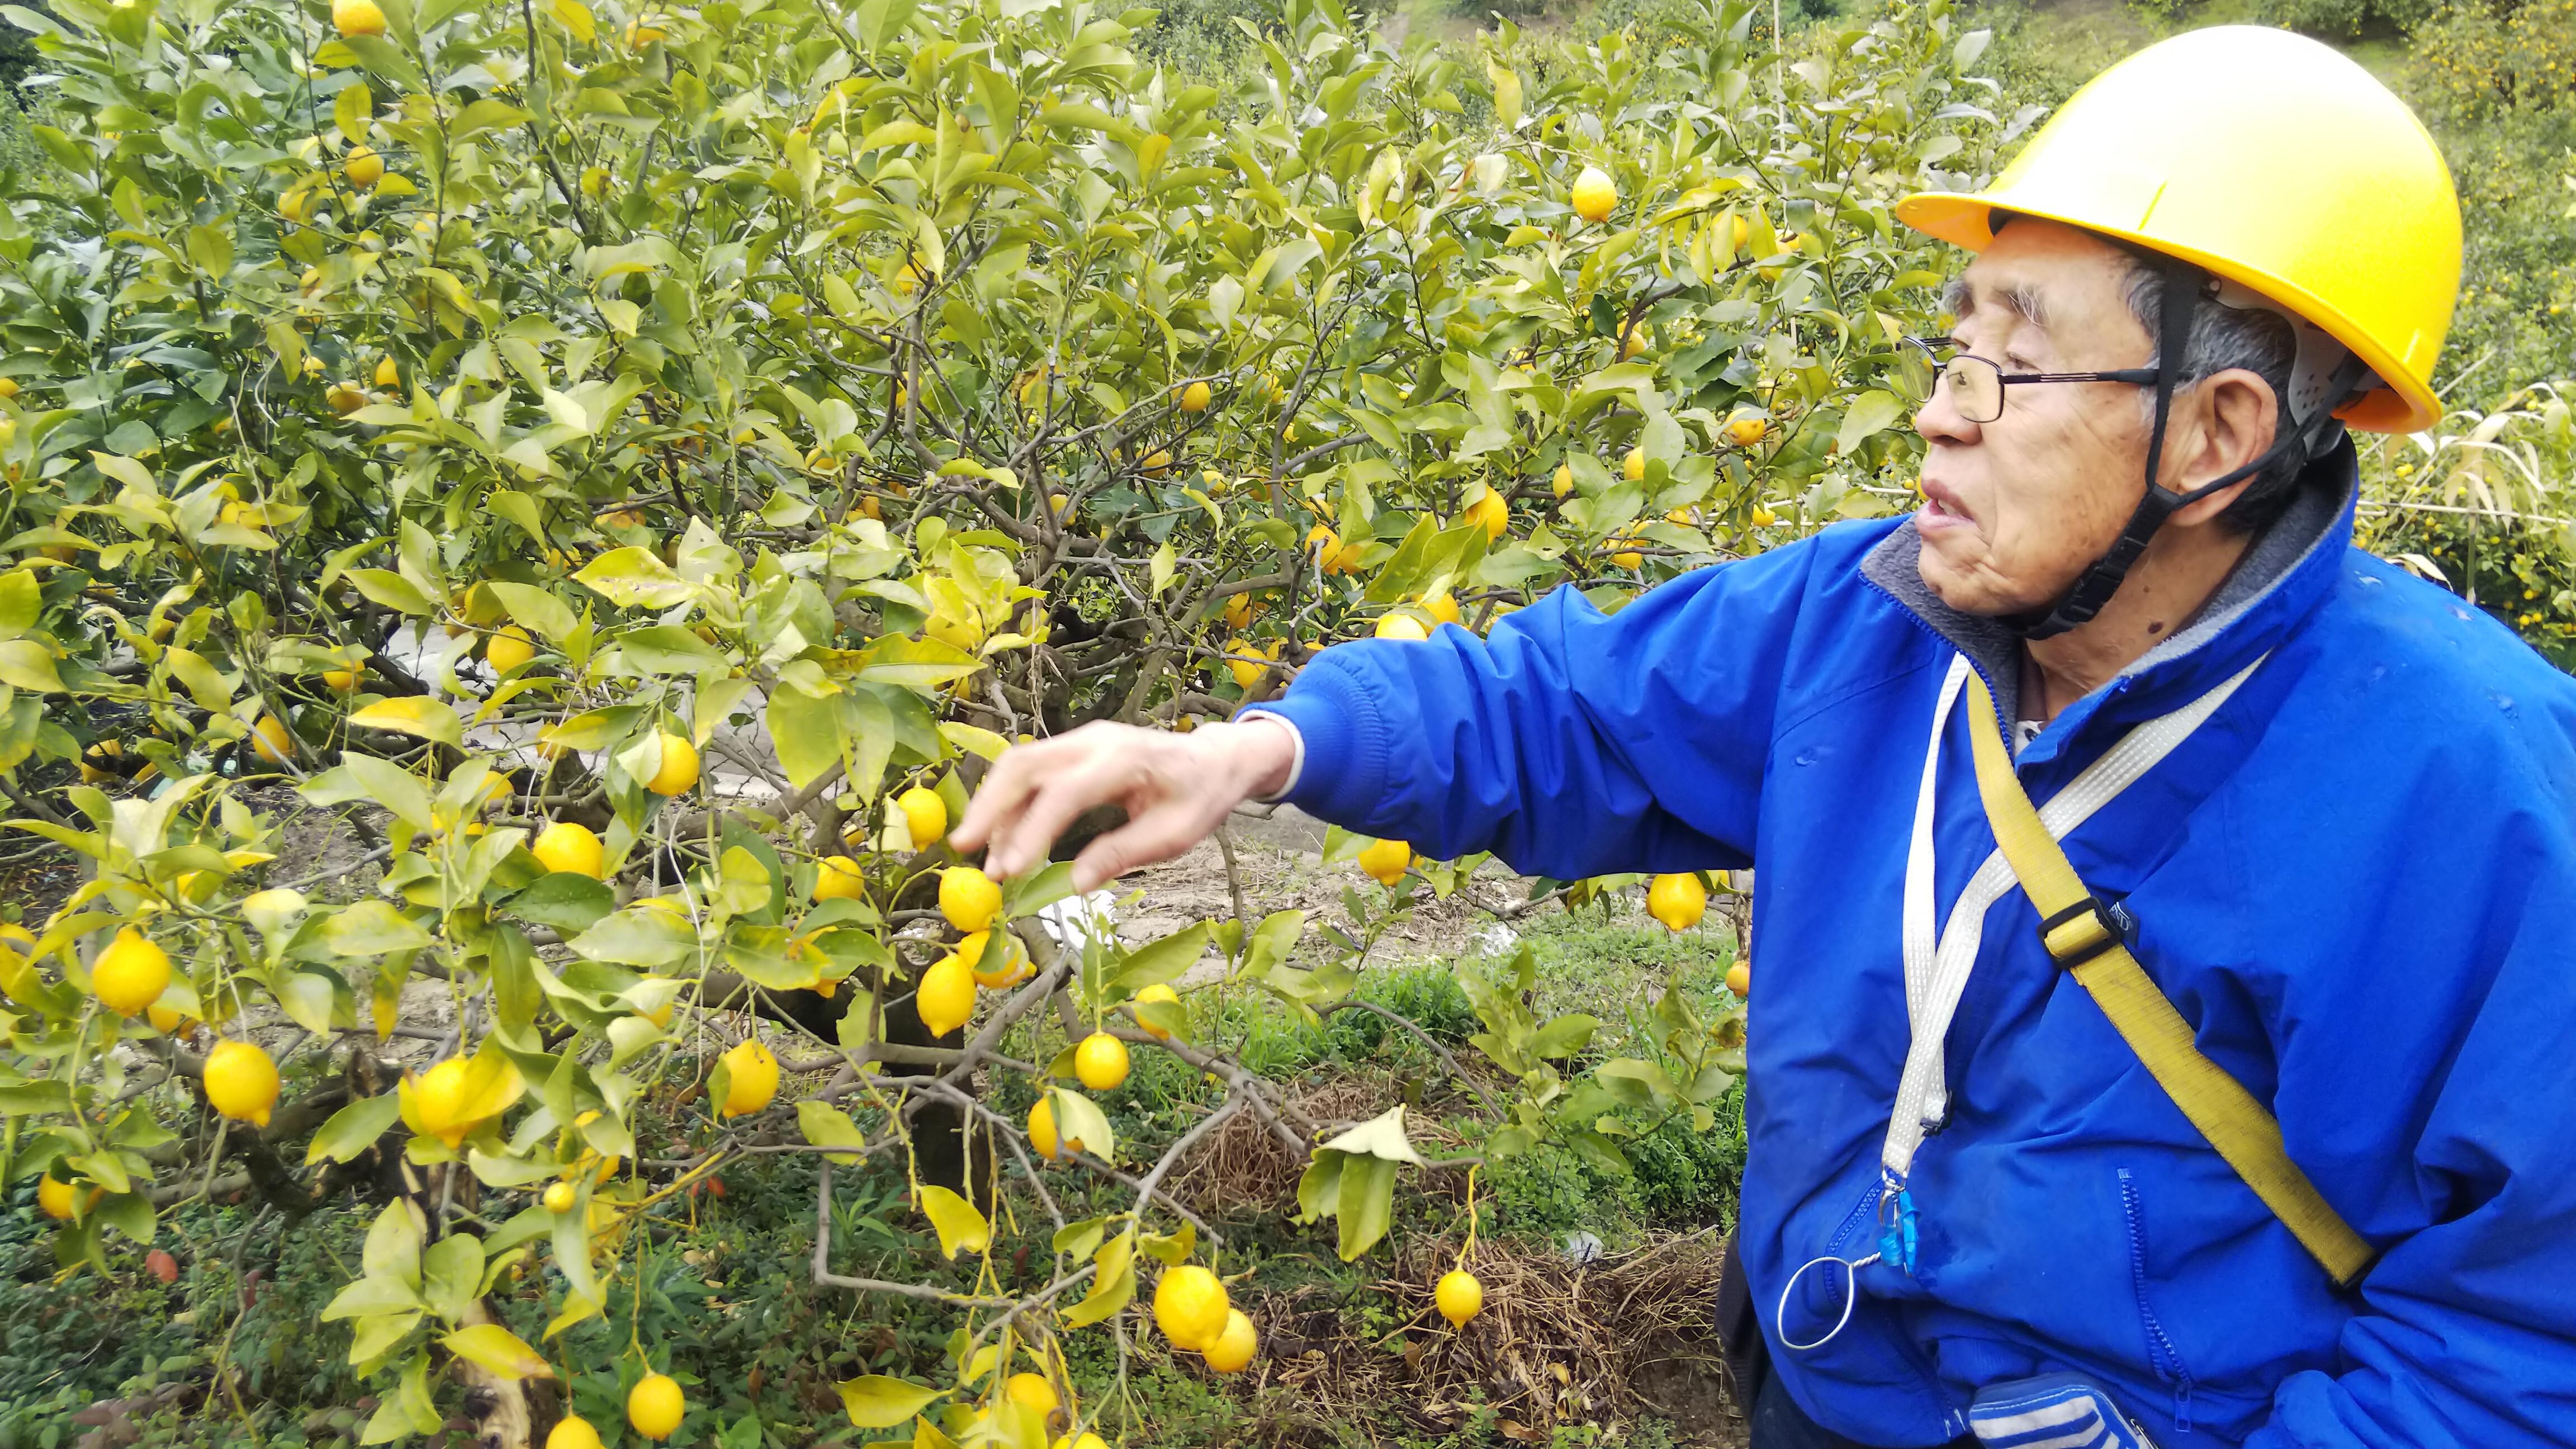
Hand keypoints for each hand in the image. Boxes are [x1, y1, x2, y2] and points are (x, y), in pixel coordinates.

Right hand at [949, 718, 1297, 890]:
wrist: (1214, 759)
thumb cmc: (1199, 798)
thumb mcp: (1174, 835)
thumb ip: (1123, 853)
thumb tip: (1074, 882)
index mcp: (1125, 760)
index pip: (1064, 793)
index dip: (1032, 832)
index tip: (1010, 871)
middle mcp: (1095, 741)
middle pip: (1024, 765)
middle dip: (989, 807)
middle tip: (964, 850)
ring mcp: (1082, 740)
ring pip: (1020, 765)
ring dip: (995, 808)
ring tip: (986, 857)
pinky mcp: (1075, 749)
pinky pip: (1033, 771)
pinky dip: (1012, 804)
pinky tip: (1006, 841)